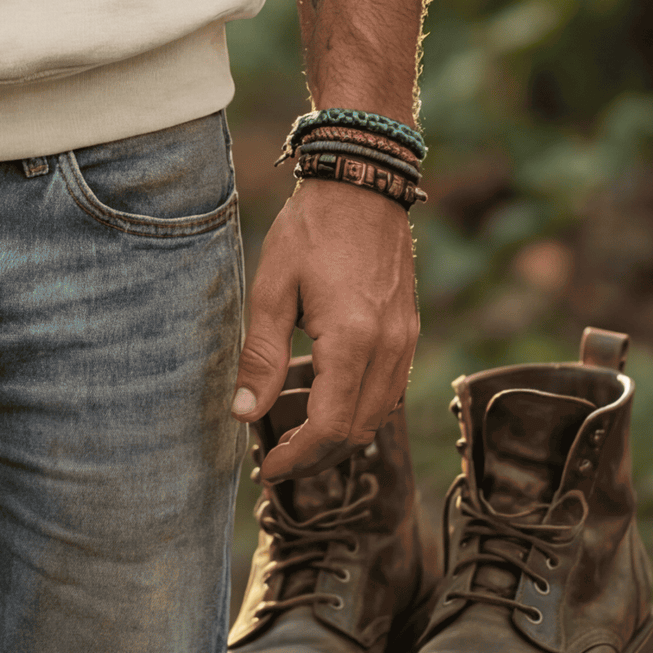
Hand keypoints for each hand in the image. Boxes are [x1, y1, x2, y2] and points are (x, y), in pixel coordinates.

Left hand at [231, 178, 417, 480]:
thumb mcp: (273, 288)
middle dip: (318, 456)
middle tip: (279, 460)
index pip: (332, 427)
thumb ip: (260, 355)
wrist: (361, 185)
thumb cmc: (310, 230)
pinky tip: (328, 400)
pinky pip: (389, 390)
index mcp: (354, 341)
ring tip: (299, 438)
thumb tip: (244, 413)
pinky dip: (359, 408)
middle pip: (359, 431)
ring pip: (378, 415)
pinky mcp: (408, 331)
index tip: (270, 468)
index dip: (300, 457)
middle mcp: (389, 349)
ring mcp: (405, 341)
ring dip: (341, 437)